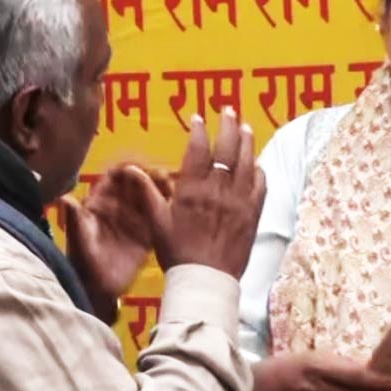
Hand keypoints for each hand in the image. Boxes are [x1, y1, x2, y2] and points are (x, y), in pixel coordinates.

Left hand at [59, 162, 171, 303]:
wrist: (96, 290)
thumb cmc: (83, 261)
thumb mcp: (78, 239)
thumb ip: (75, 218)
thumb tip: (64, 198)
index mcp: (101, 202)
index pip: (115, 176)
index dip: (127, 168)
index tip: (142, 167)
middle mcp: (119, 207)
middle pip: (137, 182)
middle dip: (150, 175)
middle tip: (164, 177)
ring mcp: (133, 221)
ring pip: (150, 197)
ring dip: (161, 189)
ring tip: (172, 190)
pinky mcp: (146, 237)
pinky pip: (160, 218)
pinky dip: (168, 210)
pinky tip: (177, 209)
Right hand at [161, 106, 265, 276]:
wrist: (206, 280)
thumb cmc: (177, 252)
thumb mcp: (157, 221)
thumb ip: (147, 192)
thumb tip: (130, 170)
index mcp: (192, 189)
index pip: (198, 149)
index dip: (199, 130)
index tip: (198, 118)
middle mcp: (218, 189)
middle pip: (227, 148)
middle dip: (229, 125)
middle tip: (229, 110)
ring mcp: (239, 200)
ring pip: (246, 161)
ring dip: (247, 141)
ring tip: (246, 127)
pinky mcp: (253, 213)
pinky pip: (260, 184)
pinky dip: (258, 170)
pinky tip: (256, 164)